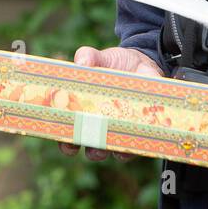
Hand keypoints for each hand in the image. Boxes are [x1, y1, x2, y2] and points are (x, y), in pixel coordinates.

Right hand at [58, 46, 163, 160]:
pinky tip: (134, 139)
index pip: (69, 133)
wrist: (143, 63)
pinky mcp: (140, 131)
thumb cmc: (114, 63)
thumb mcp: (100, 57)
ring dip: (111, 150)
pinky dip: (133, 145)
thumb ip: (88, 57)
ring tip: (111, 144)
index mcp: (83, 112)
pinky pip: (136, 145)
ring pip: (113, 151)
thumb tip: (82, 63)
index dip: (64, 141)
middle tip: (90, 145)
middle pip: (90, 149)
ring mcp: (120, 131)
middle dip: (88, 150)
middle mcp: (100, 127)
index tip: (65, 140)